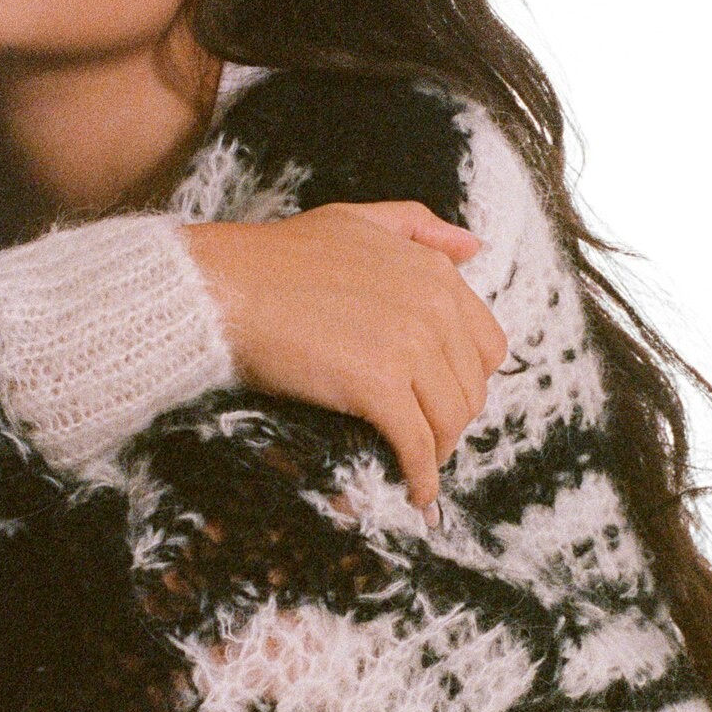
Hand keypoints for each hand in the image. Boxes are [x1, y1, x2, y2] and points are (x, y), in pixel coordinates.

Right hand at [178, 200, 510, 512]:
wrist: (224, 287)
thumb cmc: (279, 258)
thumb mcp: (358, 220)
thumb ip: (419, 227)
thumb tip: (474, 248)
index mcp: (434, 273)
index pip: (487, 346)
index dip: (465, 380)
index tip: (439, 398)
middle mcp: (433, 306)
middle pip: (472, 389)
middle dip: (450, 419)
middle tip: (423, 438)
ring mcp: (409, 345)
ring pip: (451, 420)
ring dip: (437, 451)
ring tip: (416, 466)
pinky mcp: (378, 385)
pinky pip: (417, 444)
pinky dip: (420, 475)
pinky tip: (414, 491)